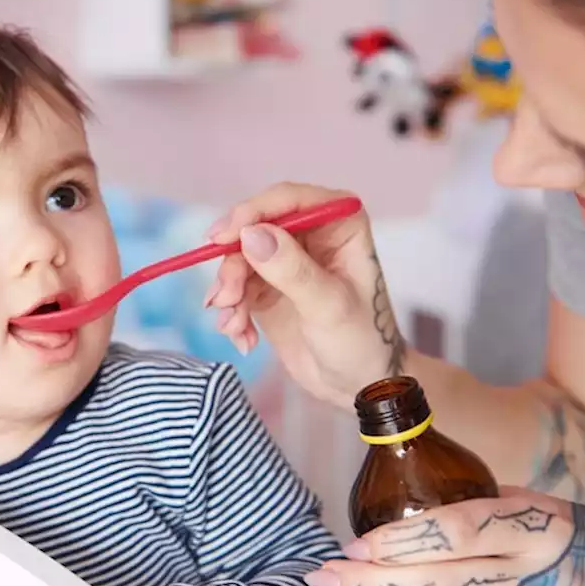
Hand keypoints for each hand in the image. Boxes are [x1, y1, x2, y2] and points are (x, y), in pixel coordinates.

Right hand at [205, 182, 406, 410]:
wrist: (360, 385)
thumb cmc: (361, 340)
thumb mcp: (328, 305)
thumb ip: (291, 269)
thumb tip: (250, 235)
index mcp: (338, 223)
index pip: (287, 200)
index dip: (250, 213)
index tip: (222, 237)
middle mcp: (309, 234)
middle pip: (254, 229)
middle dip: (234, 264)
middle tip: (225, 298)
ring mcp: (285, 261)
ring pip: (239, 260)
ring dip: (229, 293)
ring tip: (235, 327)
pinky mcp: (267, 288)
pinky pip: (236, 288)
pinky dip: (232, 312)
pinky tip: (243, 338)